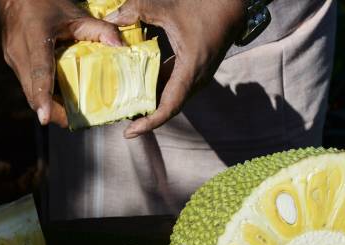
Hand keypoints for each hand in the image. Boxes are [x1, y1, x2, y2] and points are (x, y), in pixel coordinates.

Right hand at [0, 0, 122, 126]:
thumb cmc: (44, 1)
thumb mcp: (73, 12)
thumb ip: (99, 29)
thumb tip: (120, 47)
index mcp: (35, 39)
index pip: (40, 73)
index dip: (43, 98)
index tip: (45, 118)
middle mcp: (20, 53)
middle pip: (33, 93)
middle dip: (52, 111)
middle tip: (74, 121)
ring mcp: (12, 59)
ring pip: (28, 91)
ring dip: (47, 103)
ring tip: (69, 111)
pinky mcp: (11, 61)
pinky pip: (27, 83)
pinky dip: (42, 92)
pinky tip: (57, 93)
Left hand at [105, 0, 246, 137]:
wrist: (233, 2)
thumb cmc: (205, 4)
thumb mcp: (166, 6)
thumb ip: (136, 11)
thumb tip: (111, 18)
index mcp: (191, 69)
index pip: (169, 107)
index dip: (149, 123)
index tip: (130, 132)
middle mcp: (197, 78)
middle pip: (169, 106)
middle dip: (145, 115)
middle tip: (120, 117)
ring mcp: (198, 75)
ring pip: (172, 96)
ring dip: (152, 101)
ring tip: (126, 104)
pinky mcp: (197, 68)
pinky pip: (176, 84)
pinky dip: (158, 87)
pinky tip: (140, 82)